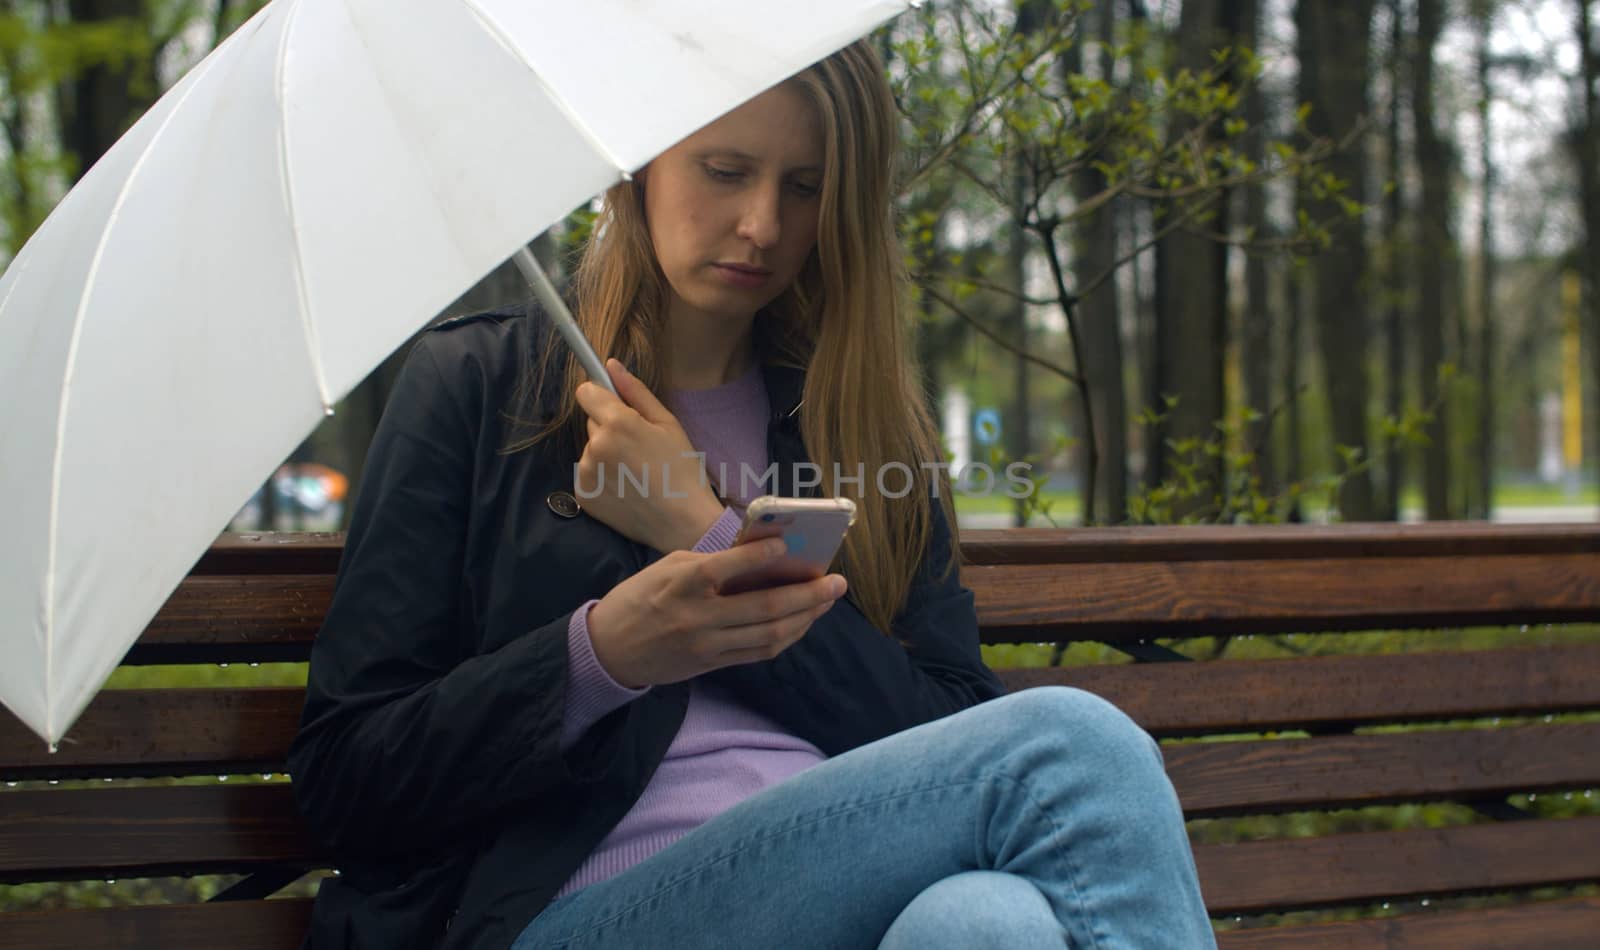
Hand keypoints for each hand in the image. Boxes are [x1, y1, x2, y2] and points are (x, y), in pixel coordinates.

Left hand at [573, 359, 725, 552]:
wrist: (683, 522)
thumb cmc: (682, 469)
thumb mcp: (668, 423)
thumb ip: (636, 391)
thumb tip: (611, 364)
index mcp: (617, 423)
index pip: (586, 392)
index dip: (602, 397)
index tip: (616, 406)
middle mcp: (595, 446)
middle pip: (592, 421)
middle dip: (610, 428)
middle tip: (640, 448)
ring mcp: (585, 473)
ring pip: (590, 449)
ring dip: (606, 454)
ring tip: (635, 472)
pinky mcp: (583, 495)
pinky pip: (587, 474)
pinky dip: (601, 478)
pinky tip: (626, 487)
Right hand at [586, 538, 847, 687]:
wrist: (609, 650)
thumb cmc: (639, 598)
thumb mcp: (666, 568)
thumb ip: (710, 562)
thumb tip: (760, 556)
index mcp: (679, 585)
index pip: (724, 569)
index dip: (758, 557)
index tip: (787, 545)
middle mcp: (695, 618)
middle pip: (762, 608)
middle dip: (806, 595)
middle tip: (837, 581)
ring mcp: (706, 646)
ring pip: (768, 635)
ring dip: (805, 617)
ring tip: (827, 600)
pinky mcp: (711, 665)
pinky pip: (758, 653)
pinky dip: (786, 637)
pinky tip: (803, 621)